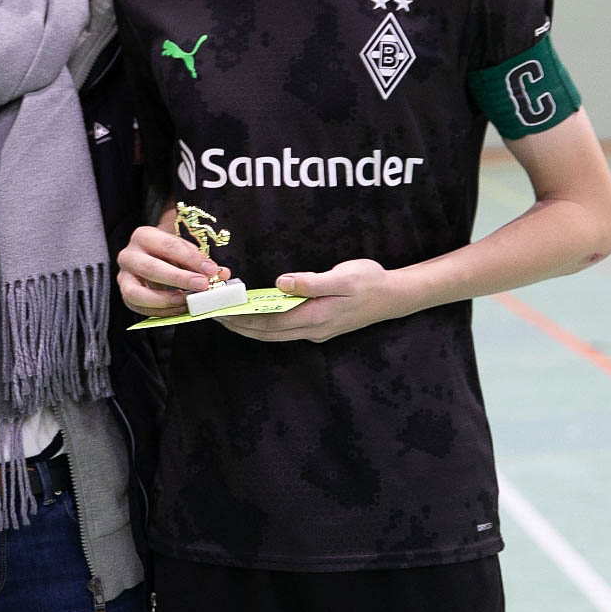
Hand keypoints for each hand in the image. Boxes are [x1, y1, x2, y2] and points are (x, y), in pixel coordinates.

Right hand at [118, 223, 229, 316]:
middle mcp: (128, 255)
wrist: (151, 257)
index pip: (168, 245)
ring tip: (185, 301)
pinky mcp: (125, 295)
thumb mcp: (185, 251)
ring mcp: (123, 277)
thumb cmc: (170, 253)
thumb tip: (222, 274)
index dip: (191, 259)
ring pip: (135, 293)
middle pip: (150, 268)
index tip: (211, 270)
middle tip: (202, 286)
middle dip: (178, 278)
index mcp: (144, 236)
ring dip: (163, 299)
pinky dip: (160, 311)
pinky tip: (179, 309)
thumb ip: (202, 262)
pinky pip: (139, 308)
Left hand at [220, 259, 403, 342]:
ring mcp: (317, 330)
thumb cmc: (369, 282)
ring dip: (251, 327)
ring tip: (229, 316)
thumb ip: (311, 282)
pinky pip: (285, 329)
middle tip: (215, 316)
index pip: (271, 324)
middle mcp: (313, 329)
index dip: (245, 320)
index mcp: (316, 317)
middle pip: (269, 333)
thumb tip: (281, 283)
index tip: (223, 313)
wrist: (394, 296)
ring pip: (276, 334)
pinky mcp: (319, 326)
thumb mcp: (343, 277)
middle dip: (240, 326)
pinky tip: (256, 314)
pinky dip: (266, 324)